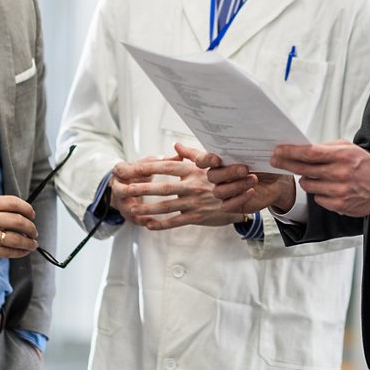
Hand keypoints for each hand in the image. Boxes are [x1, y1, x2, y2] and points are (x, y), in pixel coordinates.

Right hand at [0, 195, 37, 269]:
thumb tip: (16, 213)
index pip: (13, 202)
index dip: (27, 209)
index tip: (31, 214)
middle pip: (18, 220)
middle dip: (31, 227)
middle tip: (34, 231)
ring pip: (16, 238)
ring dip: (28, 242)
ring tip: (32, 243)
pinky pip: (8, 252)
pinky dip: (19, 252)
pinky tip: (23, 252)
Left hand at [110, 147, 245, 229]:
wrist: (248, 196)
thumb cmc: (228, 176)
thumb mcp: (212, 162)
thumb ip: (192, 154)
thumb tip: (175, 145)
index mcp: (194, 170)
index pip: (166, 167)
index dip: (147, 167)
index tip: (130, 167)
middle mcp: (192, 185)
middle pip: (161, 187)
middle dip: (140, 188)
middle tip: (121, 189)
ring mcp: (195, 202)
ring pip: (165, 206)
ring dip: (146, 207)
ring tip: (130, 208)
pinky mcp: (198, 217)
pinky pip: (176, 221)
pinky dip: (161, 224)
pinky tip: (148, 224)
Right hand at [192, 148, 296, 214]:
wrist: (275, 181)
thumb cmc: (262, 164)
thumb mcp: (257, 154)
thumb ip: (248, 147)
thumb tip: (249, 136)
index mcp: (218, 161)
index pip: (202, 160)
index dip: (206, 160)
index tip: (217, 159)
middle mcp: (217, 177)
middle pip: (212, 176)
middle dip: (228, 172)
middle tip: (245, 169)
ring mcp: (223, 191)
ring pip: (219, 191)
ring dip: (237, 185)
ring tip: (254, 179)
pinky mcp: (230, 205)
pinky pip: (227, 206)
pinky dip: (239, 198)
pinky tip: (251, 192)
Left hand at [270, 140, 369, 216]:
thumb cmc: (367, 166)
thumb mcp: (350, 148)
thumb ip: (328, 147)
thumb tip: (304, 148)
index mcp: (342, 156)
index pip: (310, 153)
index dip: (291, 152)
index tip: (278, 151)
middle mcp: (340, 173)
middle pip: (303, 169)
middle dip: (286, 164)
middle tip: (276, 160)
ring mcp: (339, 191)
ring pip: (308, 185)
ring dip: (307, 179)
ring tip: (317, 176)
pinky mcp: (339, 205)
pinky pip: (317, 198)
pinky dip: (319, 192)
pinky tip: (329, 188)